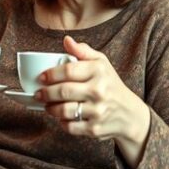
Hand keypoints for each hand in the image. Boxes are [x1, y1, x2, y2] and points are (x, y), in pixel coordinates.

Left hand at [35, 36, 149, 160]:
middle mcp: (99, 91)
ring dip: (50, 108)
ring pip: (64, 111)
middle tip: (38, 94)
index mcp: (99, 71)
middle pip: (63, 91)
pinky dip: (62, 122)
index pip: (68, 70)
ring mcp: (97, 111)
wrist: (129, 113)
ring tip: (47, 105)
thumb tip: (66, 40)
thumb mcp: (101, 63)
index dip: (51, 74)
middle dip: (45, 93)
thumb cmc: (110, 84)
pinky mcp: (95, 128)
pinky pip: (70, 127)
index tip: (41, 77)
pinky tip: (61, 117)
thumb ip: (83, 51)